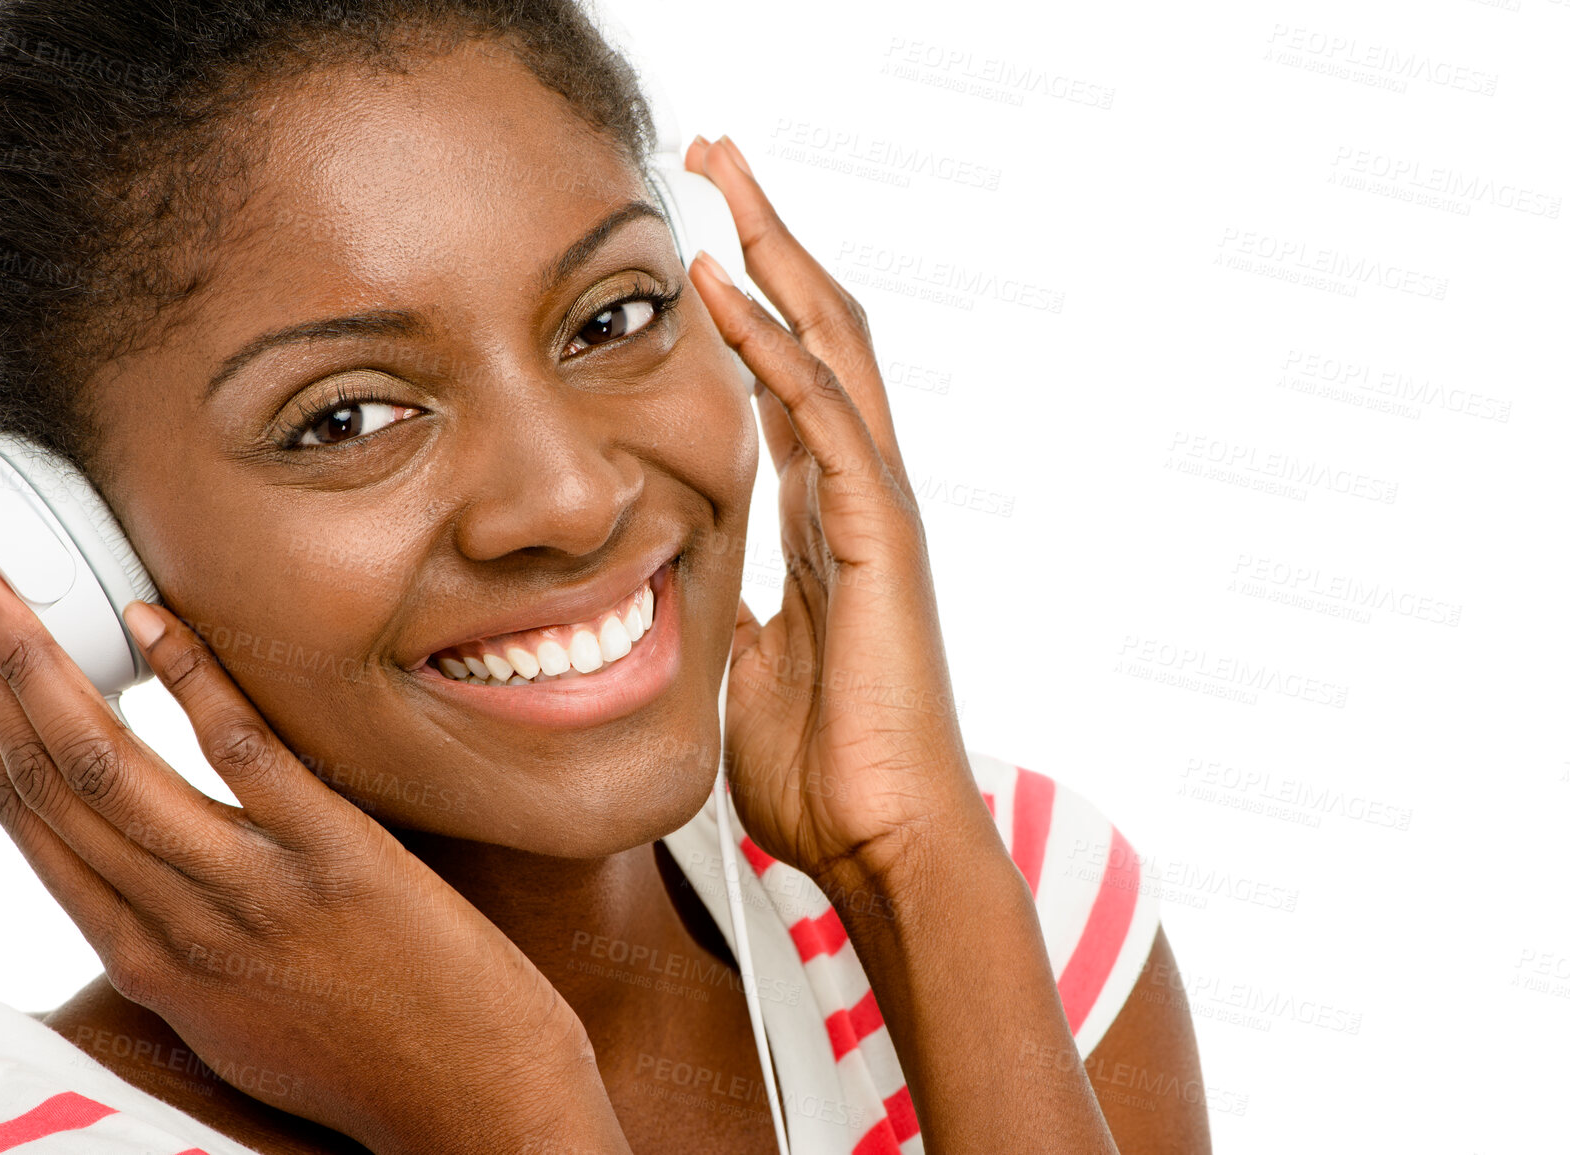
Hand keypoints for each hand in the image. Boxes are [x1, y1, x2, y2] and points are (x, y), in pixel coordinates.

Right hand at [0, 556, 626, 1154]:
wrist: (472, 1100)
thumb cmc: (364, 1053)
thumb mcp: (235, 1015)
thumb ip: (179, 942)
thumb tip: (141, 869)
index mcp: (149, 963)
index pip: (32, 830)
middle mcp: (181, 928)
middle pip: (51, 787)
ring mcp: (257, 892)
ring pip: (115, 771)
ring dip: (46, 671)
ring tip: (5, 593)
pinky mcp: (340, 860)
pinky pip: (248, 757)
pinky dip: (194, 682)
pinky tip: (159, 621)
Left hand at [683, 137, 992, 889]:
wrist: (880, 840)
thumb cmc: (821, 769)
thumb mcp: (747, 663)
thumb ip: (730, 604)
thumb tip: (685, 581)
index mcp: (824, 517)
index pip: (787, 377)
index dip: (745, 301)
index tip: (691, 237)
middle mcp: (857, 491)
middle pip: (821, 330)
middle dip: (769, 237)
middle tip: (718, 155)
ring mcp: (877, 507)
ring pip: (836, 347)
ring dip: (777, 252)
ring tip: (725, 173)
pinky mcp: (884, 536)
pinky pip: (828, 419)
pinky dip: (776, 349)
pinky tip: (724, 291)